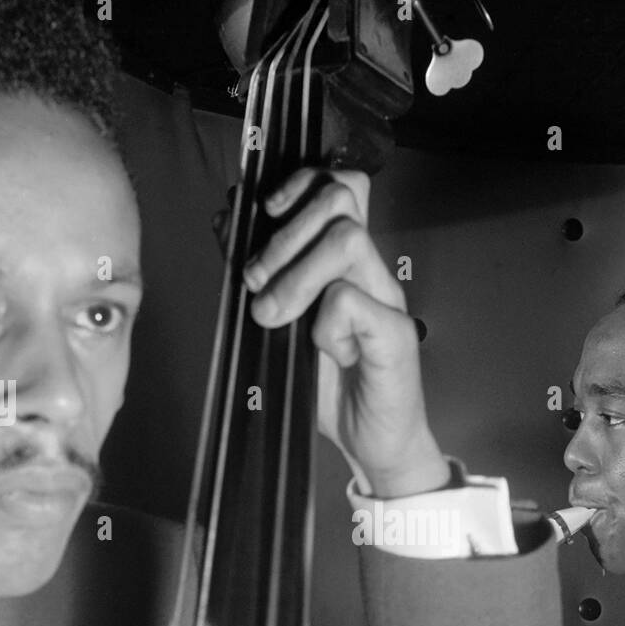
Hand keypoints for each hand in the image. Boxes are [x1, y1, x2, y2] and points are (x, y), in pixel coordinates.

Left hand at [240, 168, 449, 498]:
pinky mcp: (395, 334)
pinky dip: (325, 325)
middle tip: (257, 281)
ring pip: (346, 241)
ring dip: (296, 275)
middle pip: (339, 199)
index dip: (300, 182)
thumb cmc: (331, 386)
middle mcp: (370, 271)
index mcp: (347, 263)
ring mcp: (387, 299)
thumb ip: (262, 271)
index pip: (338, 185)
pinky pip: (351, 302)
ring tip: (274, 316)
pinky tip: (326, 351)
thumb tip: (228, 218)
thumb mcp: (282, 322)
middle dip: (284, 234)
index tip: (264, 212)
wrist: (372, 443)